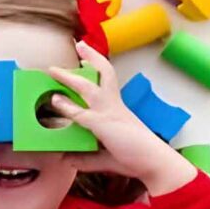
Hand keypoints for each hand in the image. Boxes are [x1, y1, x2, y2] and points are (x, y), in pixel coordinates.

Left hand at [47, 43, 196, 195]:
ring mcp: (109, 113)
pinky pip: (81, 113)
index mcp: (118, 109)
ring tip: (53, 71)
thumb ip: (86, 158)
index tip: (87, 58)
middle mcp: (115, 106)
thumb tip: (67, 159)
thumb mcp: (105, 158)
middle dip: (91, 57)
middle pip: (104, 74)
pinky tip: (56, 100)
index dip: (98, 68)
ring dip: (70, 78)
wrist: (155, 163)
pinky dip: (67, 107)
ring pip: (88, 88)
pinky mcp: (103, 124)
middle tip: (79, 44)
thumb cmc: (136, 158)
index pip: (109, 81)